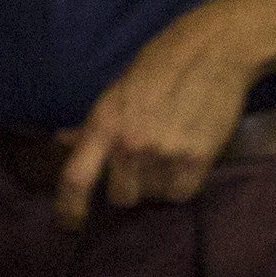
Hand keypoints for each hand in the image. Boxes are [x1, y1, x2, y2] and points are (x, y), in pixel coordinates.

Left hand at [53, 8, 266, 220]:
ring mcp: (165, 153)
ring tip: (167, 156)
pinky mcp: (198, 157)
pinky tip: (184, 162)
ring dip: (157, 185)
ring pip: (154, 196)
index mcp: (103, 125)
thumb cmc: (159, 68)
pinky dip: (181, 185)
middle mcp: (130, 144)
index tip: (69, 226)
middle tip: (140, 169)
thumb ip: (92, 124)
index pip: (75, 178)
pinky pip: (182, 193)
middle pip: (121, 198)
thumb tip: (62, 141)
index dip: (68, 208)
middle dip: (128, 189)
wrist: (213, 51)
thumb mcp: (116, 92)